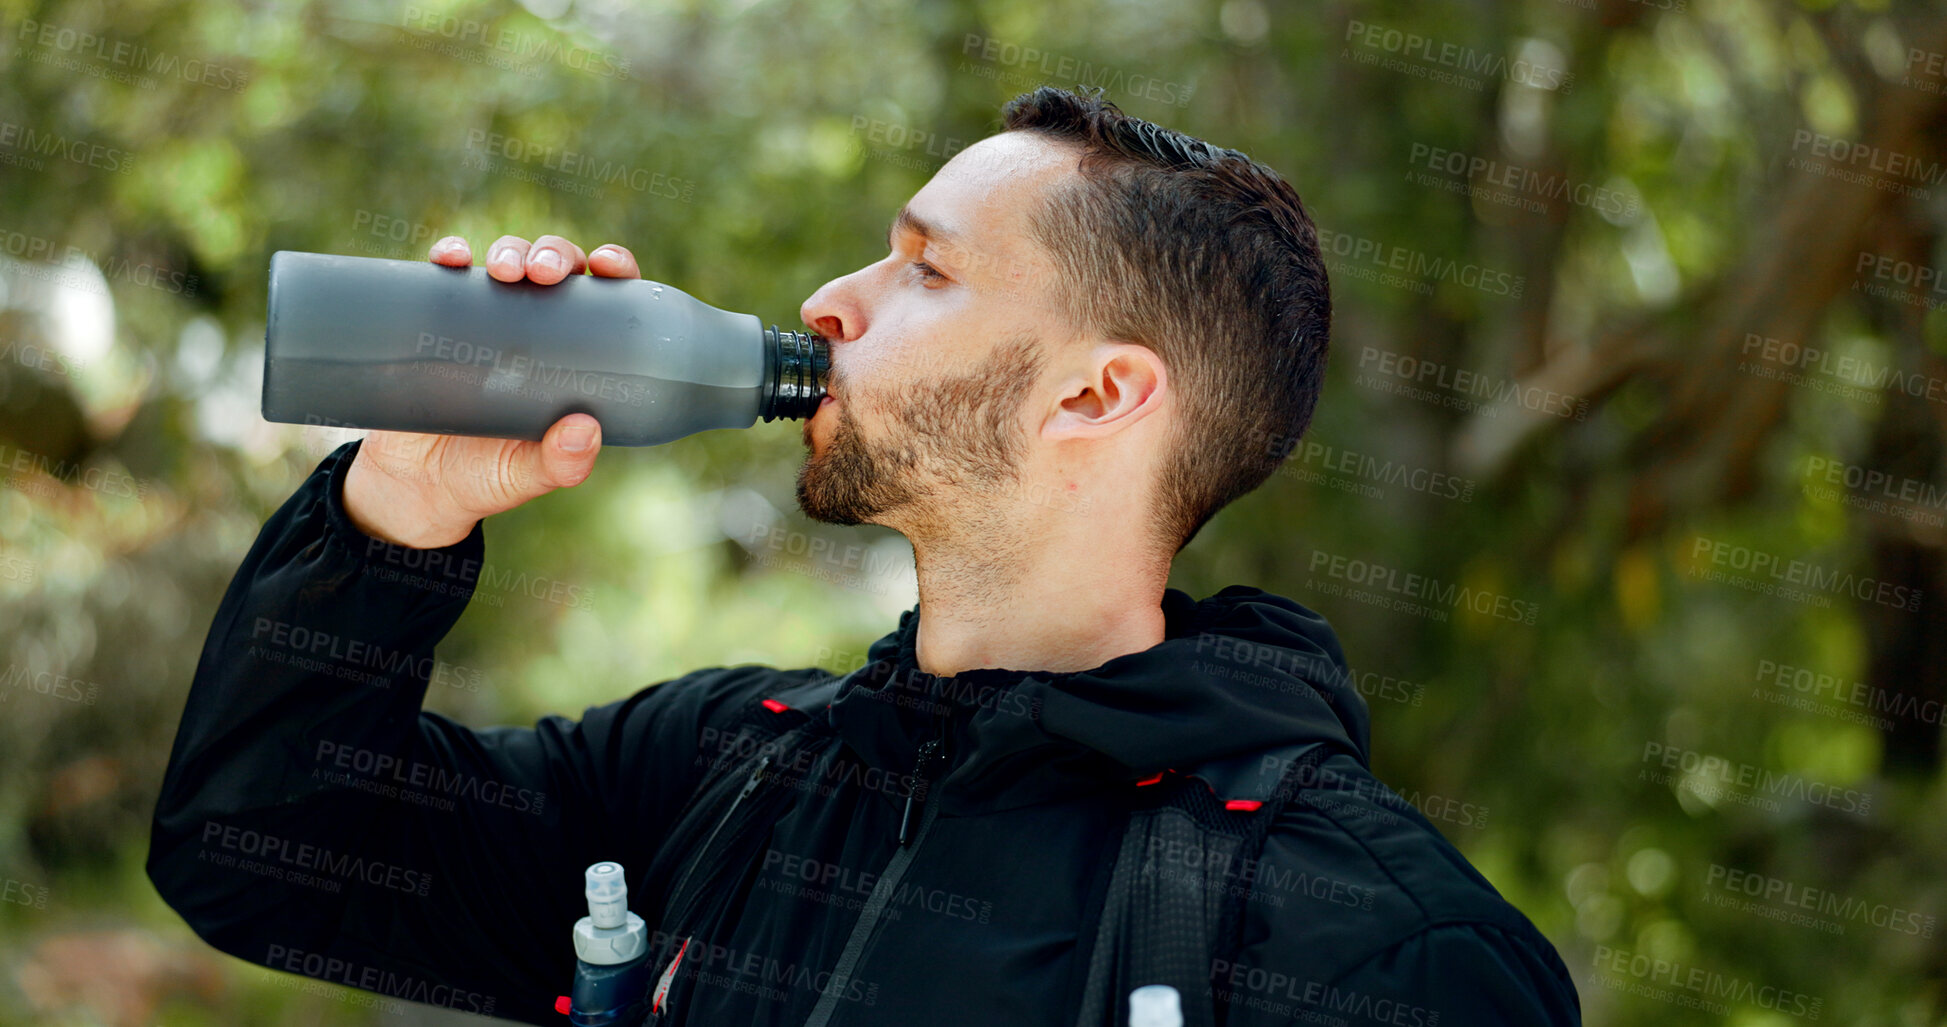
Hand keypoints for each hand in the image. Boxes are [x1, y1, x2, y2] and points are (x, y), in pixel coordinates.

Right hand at [341, 234, 643, 548]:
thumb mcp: (527, 476)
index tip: (606, 264)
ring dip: (509, 250)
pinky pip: (444, 275)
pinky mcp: (437, 317)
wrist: (414, 485)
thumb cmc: (486, 475)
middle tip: (545, 272)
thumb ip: (560, 463)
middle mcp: (534, 327)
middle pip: (555, 268)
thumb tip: (586, 429)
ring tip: (504, 270)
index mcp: (573, 355)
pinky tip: (451, 257)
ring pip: (505, 261)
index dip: (614, 268)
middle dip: (554, 254)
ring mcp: (484, 317)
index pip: (605, 300)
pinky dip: (449, 254)